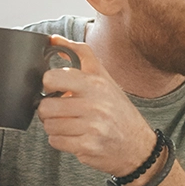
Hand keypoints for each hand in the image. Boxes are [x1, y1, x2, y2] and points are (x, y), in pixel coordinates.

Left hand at [35, 36, 158, 176]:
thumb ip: (80, 55)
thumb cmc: (118, 110)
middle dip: (49, 110)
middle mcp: (95, 104)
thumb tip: (53, 39)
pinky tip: (75, 136)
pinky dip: (61, 141)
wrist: (138, 145)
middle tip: (61, 110)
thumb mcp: (103, 78)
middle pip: (46, 106)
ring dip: (55, 126)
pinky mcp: (88, 147)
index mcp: (96, 84)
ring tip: (70, 124)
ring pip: (49, 126)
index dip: (47, 84)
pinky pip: (55, 142)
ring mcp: (92, 127)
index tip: (54, 89)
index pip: (52, 78)